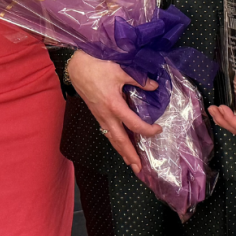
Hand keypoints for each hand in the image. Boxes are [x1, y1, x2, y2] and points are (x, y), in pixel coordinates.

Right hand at [66, 51, 160, 172]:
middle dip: (129, 155)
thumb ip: (139, 80)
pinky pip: (106, 132)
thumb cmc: (98, 66)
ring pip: (111, 138)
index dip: (147, 129)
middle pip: (119, 140)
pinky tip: (119, 145)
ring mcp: (99, 116)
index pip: (133, 124)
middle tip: (139, 169)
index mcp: (114, 105)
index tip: (158, 129)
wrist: (76, 66)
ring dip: (121, 152)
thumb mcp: (121, 70)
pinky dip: (115, 142)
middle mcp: (106, 115)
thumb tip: (155, 86)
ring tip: (130, 163)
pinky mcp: (96, 114)